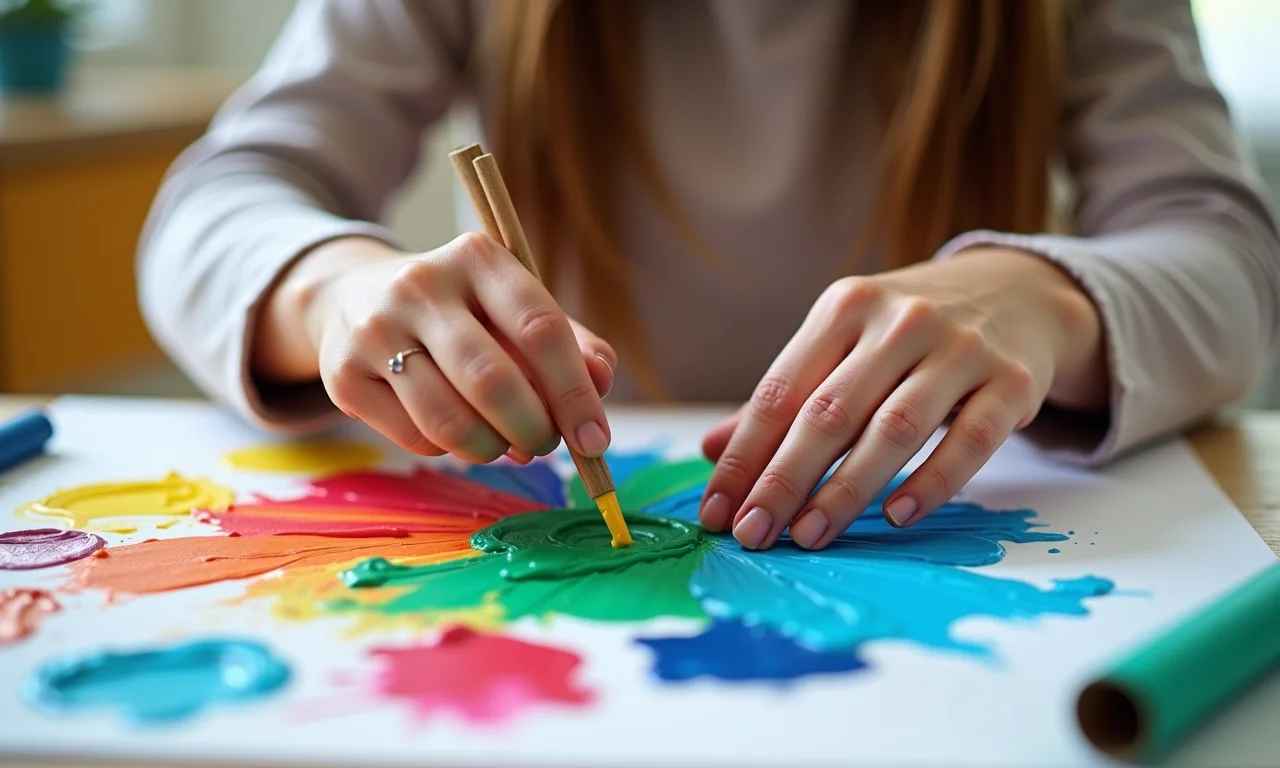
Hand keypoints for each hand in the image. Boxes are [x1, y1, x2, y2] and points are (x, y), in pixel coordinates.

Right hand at [251, 234, 615, 463]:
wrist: (353, 298)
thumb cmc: (461, 312)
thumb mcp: (514, 308)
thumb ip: (570, 343)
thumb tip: (601, 382)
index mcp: (477, 257)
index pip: (540, 329)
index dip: (574, 394)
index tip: (595, 439)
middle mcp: (420, 285)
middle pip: (493, 381)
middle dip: (533, 429)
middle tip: (545, 444)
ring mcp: (375, 329)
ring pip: (449, 421)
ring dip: (493, 449)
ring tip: (505, 443)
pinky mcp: (343, 375)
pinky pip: (415, 438)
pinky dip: (449, 450)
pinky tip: (455, 430)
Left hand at [698, 247, 1106, 549]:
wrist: (1019, 291)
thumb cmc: (910, 332)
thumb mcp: (844, 342)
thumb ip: (785, 396)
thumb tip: (711, 450)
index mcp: (845, 308)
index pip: (780, 391)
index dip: (744, 456)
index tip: (717, 510)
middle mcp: (901, 321)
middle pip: (830, 413)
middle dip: (783, 480)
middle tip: (753, 533)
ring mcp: (961, 349)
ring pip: (894, 429)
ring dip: (846, 489)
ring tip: (810, 535)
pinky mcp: (1012, 383)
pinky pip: (969, 442)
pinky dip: (931, 483)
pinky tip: (896, 516)